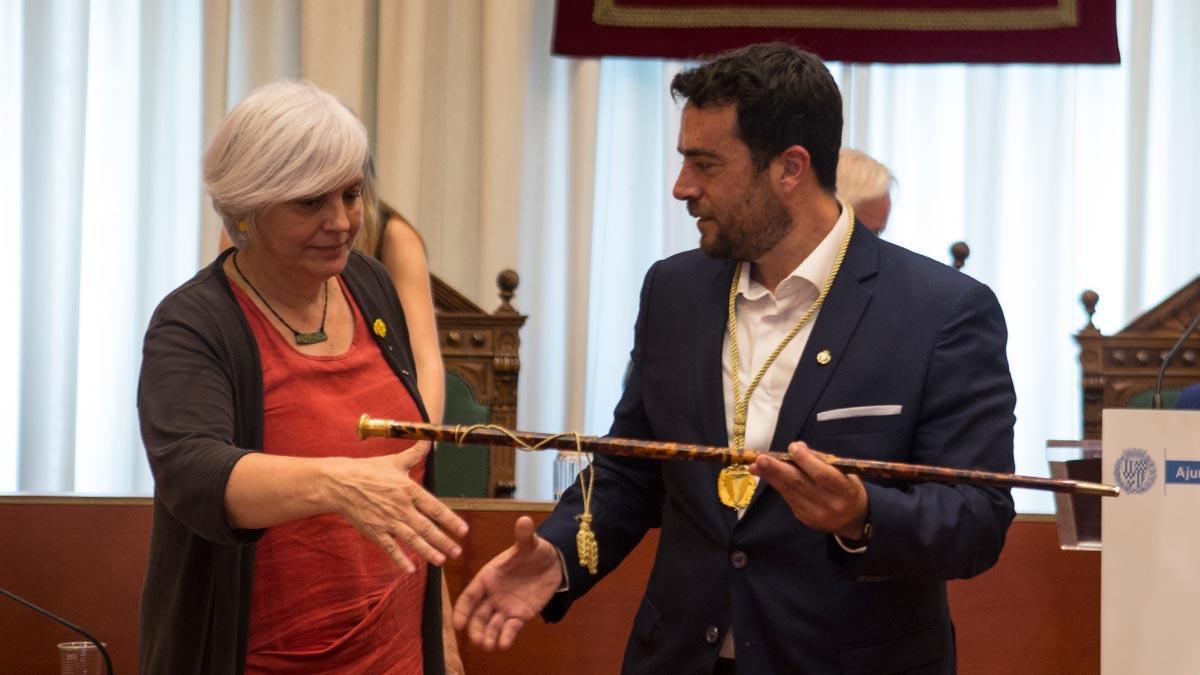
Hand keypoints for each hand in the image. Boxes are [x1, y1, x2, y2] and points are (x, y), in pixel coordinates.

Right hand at [333, 442, 468, 571]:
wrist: (340, 483)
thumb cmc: (368, 471)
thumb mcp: (395, 461)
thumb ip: (415, 453)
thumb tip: (430, 439)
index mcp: (408, 490)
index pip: (434, 507)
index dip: (450, 520)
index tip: (463, 530)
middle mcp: (401, 507)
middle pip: (426, 527)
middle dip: (443, 541)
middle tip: (457, 552)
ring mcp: (387, 521)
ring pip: (411, 539)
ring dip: (427, 551)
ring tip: (441, 561)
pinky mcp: (374, 531)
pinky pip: (389, 547)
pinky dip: (399, 559)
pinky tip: (410, 569)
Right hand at [453, 516, 562, 650]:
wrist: (554, 563)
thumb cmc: (535, 551)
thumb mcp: (530, 543)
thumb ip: (524, 535)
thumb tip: (524, 520)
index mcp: (489, 577)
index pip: (470, 595)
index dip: (462, 610)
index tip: (457, 624)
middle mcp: (493, 594)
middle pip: (478, 615)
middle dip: (475, 628)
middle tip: (477, 640)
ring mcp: (505, 606)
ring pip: (491, 625)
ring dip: (487, 636)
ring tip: (488, 645)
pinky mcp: (520, 616)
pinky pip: (510, 629)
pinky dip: (505, 637)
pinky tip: (504, 644)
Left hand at [748, 441, 868, 538]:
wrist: (855, 520)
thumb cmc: (847, 489)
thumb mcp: (844, 473)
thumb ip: (821, 460)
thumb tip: (797, 447)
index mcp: (845, 490)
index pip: (822, 474)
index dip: (806, 460)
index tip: (793, 447)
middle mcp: (830, 504)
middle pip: (800, 484)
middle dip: (778, 470)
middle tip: (761, 459)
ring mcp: (816, 514)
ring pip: (790, 492)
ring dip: (771, 477)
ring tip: (756, 466)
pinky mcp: (805, 518)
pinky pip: (789, 499)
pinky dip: (777, 485)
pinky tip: (767, 476)